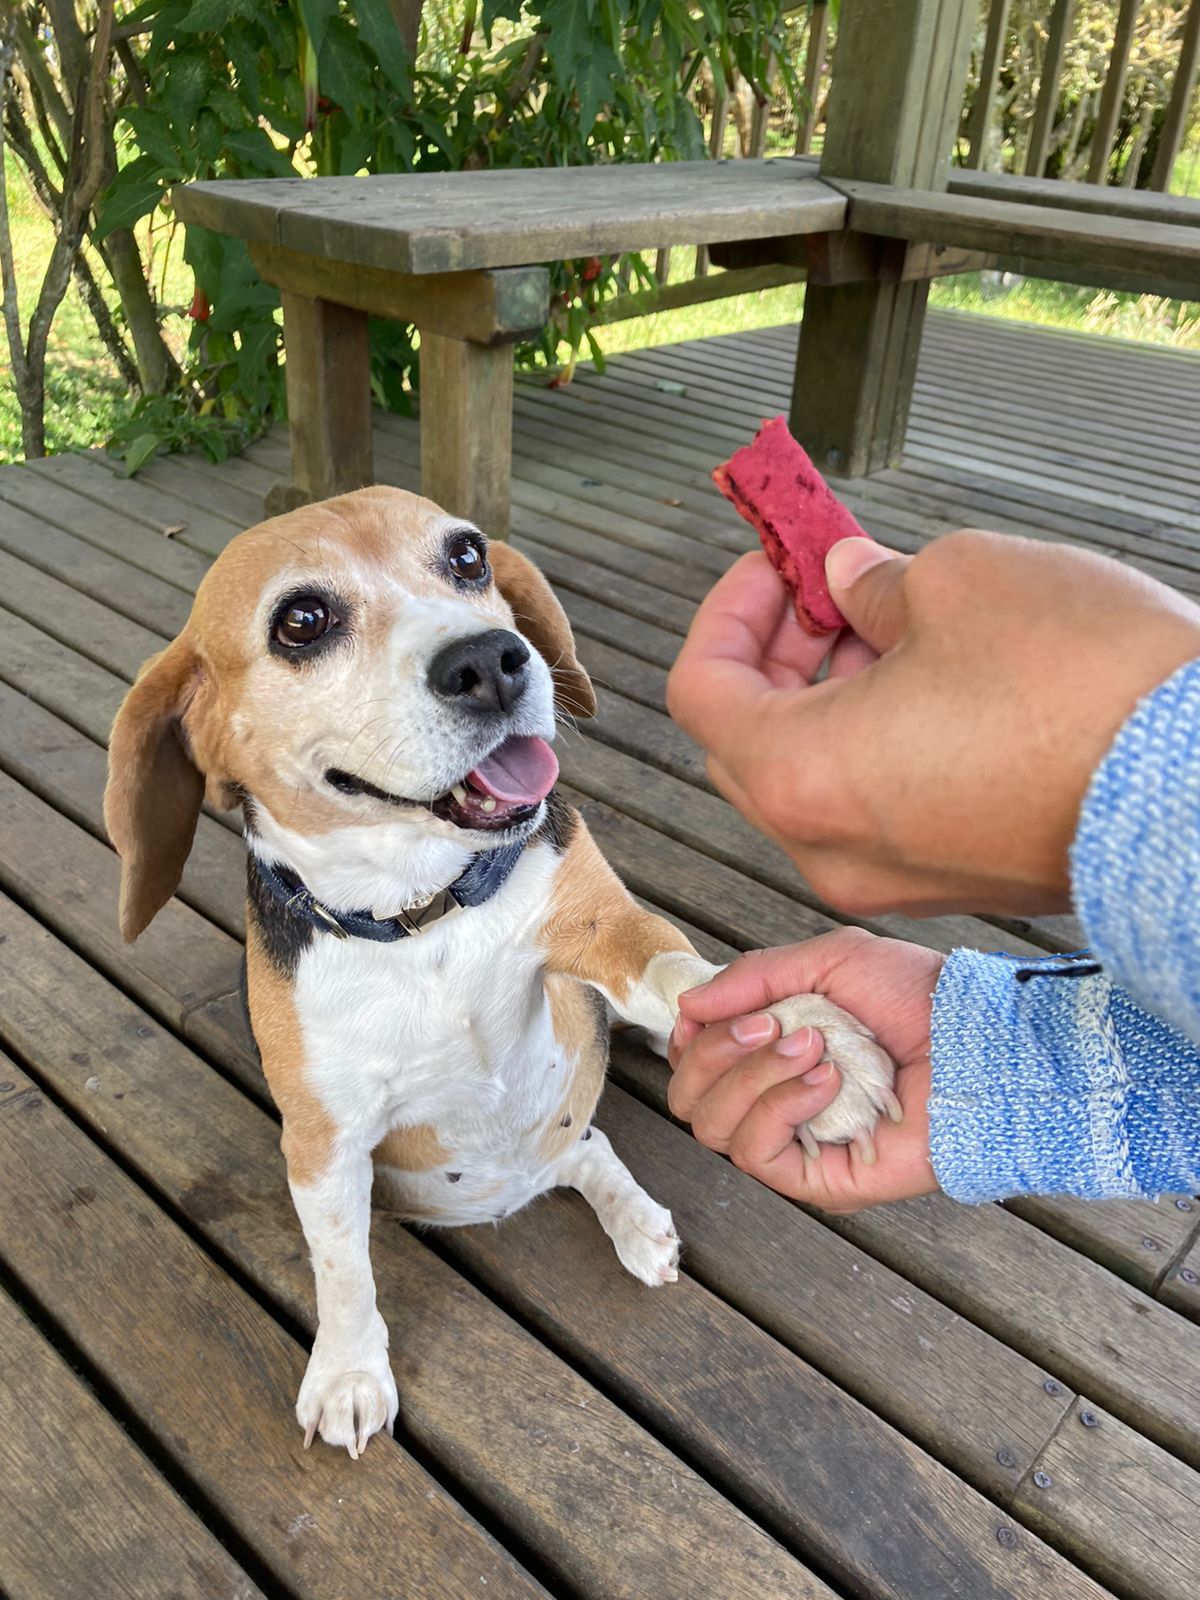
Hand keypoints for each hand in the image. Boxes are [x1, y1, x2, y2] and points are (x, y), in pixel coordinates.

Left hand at [667, 531, 1199, 916]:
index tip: (776, 565)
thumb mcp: (960, 580)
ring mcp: (889, 880)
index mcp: (801, 776)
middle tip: (825, 590)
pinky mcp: (947, 883)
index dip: (729, 610)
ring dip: (828, 696)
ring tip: (892, 624)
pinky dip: (874, 743)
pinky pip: (873, 810)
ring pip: (813, 780)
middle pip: (747, 743)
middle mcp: (829, 849)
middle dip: (776, 654)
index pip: (701, 690)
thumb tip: (848, 582)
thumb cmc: (1089, 688)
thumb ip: (872, 581)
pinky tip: (933, 681)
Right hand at [668, 929, 943, 1211]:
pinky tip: (824, 1080)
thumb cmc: (917, 999)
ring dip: (752, 1077)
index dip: (695, 1036)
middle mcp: (775, 1103)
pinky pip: (756, 1154)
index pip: (692, 1063)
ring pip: (713, 1127)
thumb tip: (686, 1006)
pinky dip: (779, 1107)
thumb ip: (754, 976)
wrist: (978, 1040)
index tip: (725, 1010)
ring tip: (813, 1047)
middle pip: (689, 1098)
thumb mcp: (829, 961)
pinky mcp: (818, 1180)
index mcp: (771, 1056)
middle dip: (717, 1053)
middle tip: (771, 1024)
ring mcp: (795, 1145)